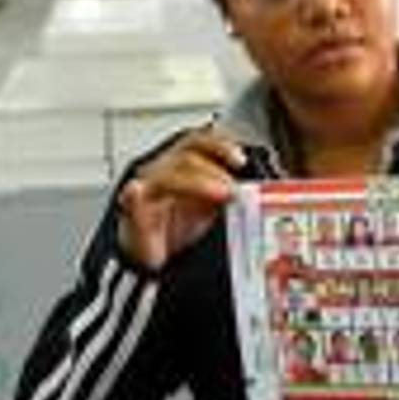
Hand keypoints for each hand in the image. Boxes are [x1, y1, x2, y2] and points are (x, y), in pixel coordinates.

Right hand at [117, 127, 245, 270]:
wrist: (156, 258)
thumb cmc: (182, 227)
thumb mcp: (214, 206)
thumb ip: (234, 192)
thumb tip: (266, 189)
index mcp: (185, 166)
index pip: (201, 141)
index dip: (221, 144)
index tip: (242, 159)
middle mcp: (165, 171)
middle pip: (187, 155)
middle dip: (215, 169)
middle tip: (234, 187)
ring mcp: (148, 189)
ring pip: (167, 174)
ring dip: (197, 182)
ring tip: (220, 193)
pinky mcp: (133, 211)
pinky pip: (132, 199)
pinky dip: (135, 195)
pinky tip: (138, 191)